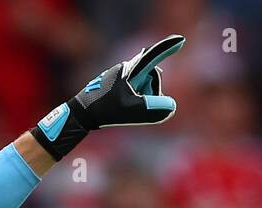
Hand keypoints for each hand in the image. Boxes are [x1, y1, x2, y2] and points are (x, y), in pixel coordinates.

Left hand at [31, 34, 184, 160]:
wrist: (81, 113)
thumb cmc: (105, 110)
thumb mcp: (131, 110)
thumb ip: (153, 108)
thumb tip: (171, 106)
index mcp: (131, 70)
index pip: (153, 56)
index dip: (168, 48)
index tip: (180, 40)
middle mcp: (125, 68)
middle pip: (150, 76)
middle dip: (151, 91)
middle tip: (137, 105)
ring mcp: (118, 74)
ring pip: (141, 83)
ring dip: (141, 96)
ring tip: (125, 108)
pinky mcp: (113, 81)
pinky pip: (132, 87)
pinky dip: (132, 98)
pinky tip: (121, 106)